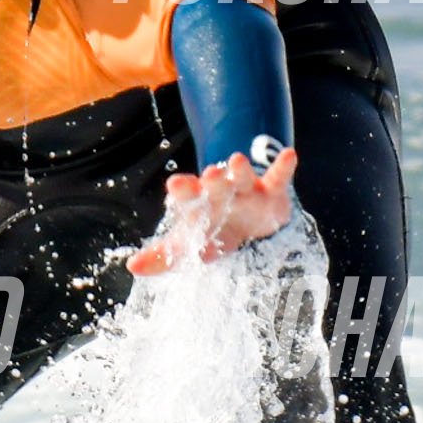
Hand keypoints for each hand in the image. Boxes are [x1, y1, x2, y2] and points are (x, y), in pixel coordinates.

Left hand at [129, 146, 301, 275]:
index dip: (182, 191)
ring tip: (238, 160)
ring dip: (241, 170)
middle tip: (210, 173)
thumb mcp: (186, 245)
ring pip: (243, 178)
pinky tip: (290, 155)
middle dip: (214, 180)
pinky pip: (278, 178)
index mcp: (196, 202)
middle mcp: (219, 191)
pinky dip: (283, 167)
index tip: (174, 186)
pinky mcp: (271, 192)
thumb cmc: (210, 231)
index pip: (186, 195)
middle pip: (215, 184)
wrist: (247, 222)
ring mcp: (246, 189)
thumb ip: (161, 257)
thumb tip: (132, 267)